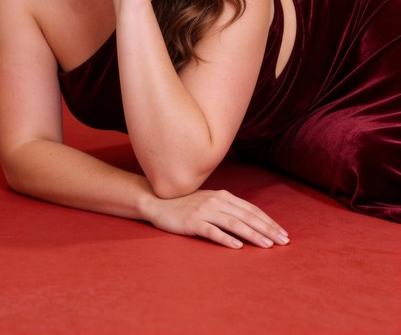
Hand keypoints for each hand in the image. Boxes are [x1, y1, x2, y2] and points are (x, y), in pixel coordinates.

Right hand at [146, 189, 289, 248]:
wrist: (158, 202)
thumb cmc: (186, 205)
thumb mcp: (209, 202)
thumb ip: (227, 208)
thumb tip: (250, 221)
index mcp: (223, 196)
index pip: (251, 209)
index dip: (268, 221)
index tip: (283, 233)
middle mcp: (216, 201)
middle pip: (247, 216)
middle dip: (267, 229)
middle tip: (283, 242)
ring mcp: (204, 211)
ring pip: (234, 223)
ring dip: (252, 235)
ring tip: (267, 245)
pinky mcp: (193, 222)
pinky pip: (212, 231)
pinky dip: (226, 238)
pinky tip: (237, 246)